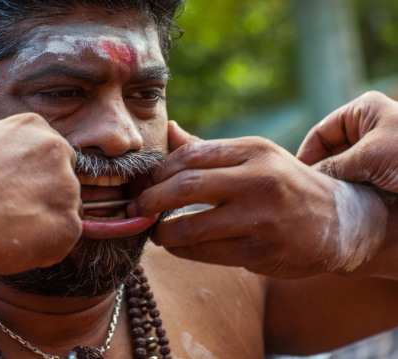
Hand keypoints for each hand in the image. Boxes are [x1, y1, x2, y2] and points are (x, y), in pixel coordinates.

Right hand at [0, 113, 81, 283]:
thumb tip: (2, 144)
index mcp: (36, 128)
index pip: (51, 154)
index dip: (34, 176)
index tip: (17, 190)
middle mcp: (59, 153)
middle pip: (64, 179)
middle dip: (46, 195)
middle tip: (16, 212)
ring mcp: (67, 189)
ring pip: (67, 208)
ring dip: (47, 220)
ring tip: (11, 229)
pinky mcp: (69, 225)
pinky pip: (65, 237)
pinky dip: (47, 245)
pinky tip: (17, 244)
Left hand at [129, 122, 387, 277]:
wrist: (338, 220)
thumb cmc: (284, 184)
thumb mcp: (254, 156)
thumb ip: (207, 148)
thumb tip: (167, 130)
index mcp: (254, 150)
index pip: (190, 155)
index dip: (159, 171)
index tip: (145, 182)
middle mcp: (258, 180)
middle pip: (185, 187)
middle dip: (150, 199)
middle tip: (137, 207)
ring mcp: (260, 218)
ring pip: (191, 226)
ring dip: (162, 231)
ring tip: (154, 230)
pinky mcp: (259, 251)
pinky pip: (205, 252)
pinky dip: (182, 250)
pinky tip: (176, 245)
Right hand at [297, 91, 397, 192]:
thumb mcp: (370, 156)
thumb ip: (333, 166)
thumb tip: (306, 179)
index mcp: (363, 111)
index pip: (320, 133)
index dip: (306, 156)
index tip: (297, 180)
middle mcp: (368, 129)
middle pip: (330, 152)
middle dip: (321, 172)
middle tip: (310, 194)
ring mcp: (377, 151)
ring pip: (343, 169)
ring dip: (336, 185)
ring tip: (325, 201)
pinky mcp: (385, 172)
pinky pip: (359, 182)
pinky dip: (351, 194)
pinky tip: (343, 204)